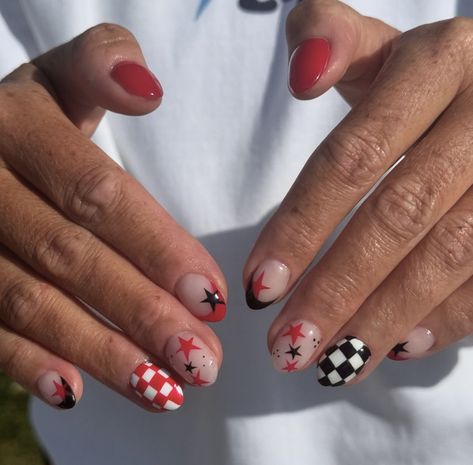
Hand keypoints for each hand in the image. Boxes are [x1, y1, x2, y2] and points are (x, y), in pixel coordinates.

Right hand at [0, 24, 226, 410]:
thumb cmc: (36, 116)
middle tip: (201, 361)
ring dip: (101, 352)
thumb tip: (147, 87)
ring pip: (31, 302)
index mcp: (20, 126)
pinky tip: (74, 392)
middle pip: (72, 257)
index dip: (158, 249)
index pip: (99, 196)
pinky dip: (27, 363)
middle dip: (142, 314)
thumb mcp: (62, 78)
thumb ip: (102, 67)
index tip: (214, 297)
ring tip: (164, 390)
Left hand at [244, 0, 472, 384]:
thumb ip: (331, 40)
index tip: (260, 288)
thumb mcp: (380, 47)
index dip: (302, 227)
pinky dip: (449, 318)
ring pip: (450, 256)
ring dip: (385, 319)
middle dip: (338, 290)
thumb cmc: (423, 76)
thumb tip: (300, 73)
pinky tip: (400, 347)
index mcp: (436, 65)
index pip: (352, 158)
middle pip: (399, 217)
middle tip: (288, 347)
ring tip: (331, 362)